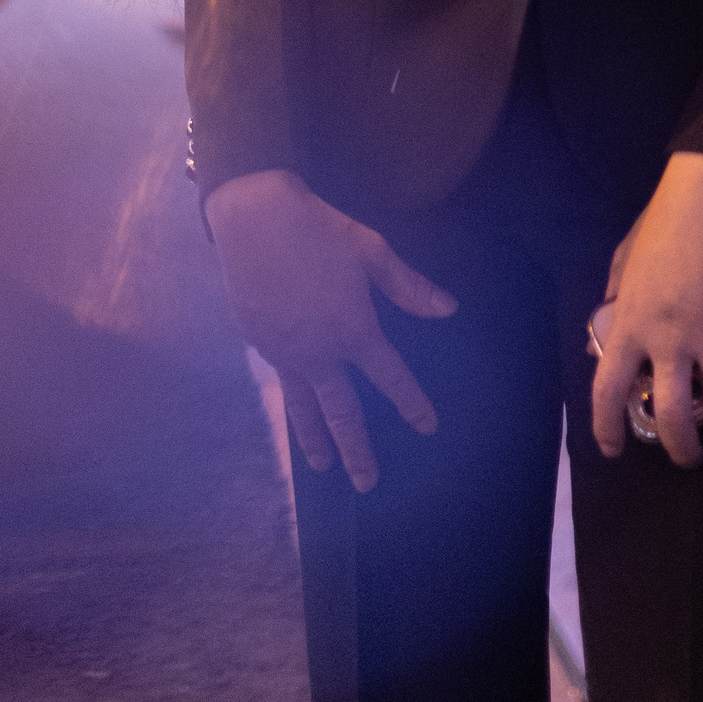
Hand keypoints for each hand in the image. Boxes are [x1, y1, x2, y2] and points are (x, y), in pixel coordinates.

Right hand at [205, 169, 455, 491]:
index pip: (391, 377)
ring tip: (325, 468)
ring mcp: (285, 352)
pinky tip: (295, 405)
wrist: (253, 218)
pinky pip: (281, 380)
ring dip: (316, 440)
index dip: (411, 403)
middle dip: (357, 449)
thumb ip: (408, 286)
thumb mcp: (371, 251)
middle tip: (367, 483)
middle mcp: (320, 352)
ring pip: (304, 408)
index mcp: (353, 330)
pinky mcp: (258, 343)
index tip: (427, 426)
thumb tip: (448, 309)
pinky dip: (291, 401)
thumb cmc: (318, 229)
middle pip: (342, 412)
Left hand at [591, 152, 702, 469]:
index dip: (607, 429)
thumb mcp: (624, 261)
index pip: (607, 391)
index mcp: (631, 323)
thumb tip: (603, 342)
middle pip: (674, 418)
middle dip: (683, 449)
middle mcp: (670, 339)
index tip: (613, 448)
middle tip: (689, 454)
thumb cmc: (664, 222)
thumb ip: (614, 303)